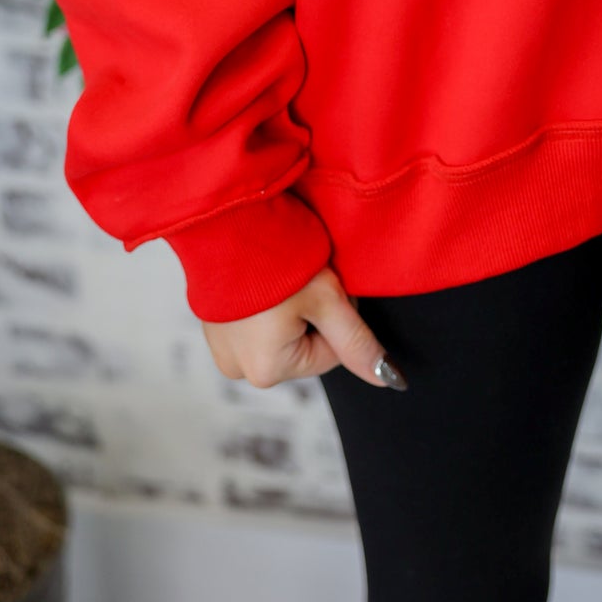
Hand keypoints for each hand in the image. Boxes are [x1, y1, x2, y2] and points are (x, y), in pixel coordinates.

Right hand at [201, 264, 407, 390]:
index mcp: (268, 370)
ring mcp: (222, 348)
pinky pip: (255, 323)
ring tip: (280, 277)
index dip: (336, 314)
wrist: (226, 221)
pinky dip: (266, 302)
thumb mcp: (327, 299)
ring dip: (289, 306)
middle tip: (301, 279)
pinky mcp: (214, 327)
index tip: (323, 286)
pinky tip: (263, 277)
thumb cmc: (276, 258)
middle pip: (304, 346)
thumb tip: (388, 379)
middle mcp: (240, 369)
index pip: (331, 352)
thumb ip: (357, 342)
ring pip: (281, 333)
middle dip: (311, 312)